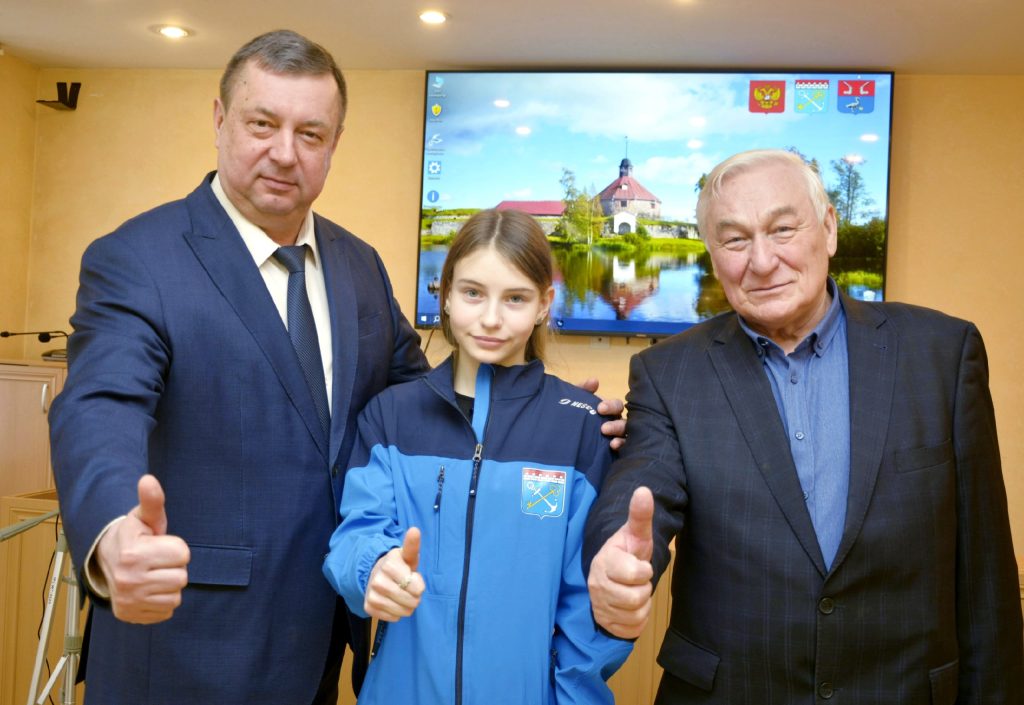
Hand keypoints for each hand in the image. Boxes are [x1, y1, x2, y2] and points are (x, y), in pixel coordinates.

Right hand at [94, 474, 189, 623]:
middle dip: (174, 567)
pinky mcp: (131, 616)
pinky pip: (167, 611)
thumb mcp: (144, 517)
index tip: (159, 545)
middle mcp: (128, 581)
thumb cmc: (134, 536)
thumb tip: (148, 479)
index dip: (176, 548)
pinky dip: (162, 601)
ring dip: (169, 585)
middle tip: (157, 561)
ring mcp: (129, 602)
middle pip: (182, 577)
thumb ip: (152, 501)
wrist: (107, 561)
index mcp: (133, 554)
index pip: (183, 554)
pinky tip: (149, 590)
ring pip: (176, 596)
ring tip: (153, 574)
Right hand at [364, 527, 424, 621]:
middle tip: (408, 588)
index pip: (417, 587)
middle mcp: (378, 580)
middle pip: (412, 601)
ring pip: (403, 611)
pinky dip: (397, 613)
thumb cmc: (398, 566)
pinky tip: (392, 602)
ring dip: (407, 606)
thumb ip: (412, 545)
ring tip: (401, 595)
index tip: (411, 577)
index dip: (418, 585)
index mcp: (389, 564)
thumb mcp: (407, 556)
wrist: (376, 574)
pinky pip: (394, 618)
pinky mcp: (369, 607)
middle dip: (415, 597)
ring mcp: (372, 594)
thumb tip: (415, 530)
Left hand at [577, 377, 626, 450]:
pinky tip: (613, 447)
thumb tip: (594, 380)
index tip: (600, 408)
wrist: (560, 439)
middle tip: (603, 428)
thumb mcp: (573, 401)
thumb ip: (582, 389)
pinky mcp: (614, 451)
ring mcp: (616, 438)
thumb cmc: (572, 416)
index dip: (611, 406)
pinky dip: (621, 447)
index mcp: (609, 411)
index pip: (616, 405)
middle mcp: (615, 423)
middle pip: (623, 422)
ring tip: (611, 442)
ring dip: (619, 437)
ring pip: (625, 435)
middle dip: (615, 424)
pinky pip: (623, 448)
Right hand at [588, 487, 654, 638]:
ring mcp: (600, 606)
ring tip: (633, 591)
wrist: (611, 577)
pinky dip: (637, 620)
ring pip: (635, 614)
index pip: (635, 574)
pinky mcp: (606, 624)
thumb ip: (640, 515)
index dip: (644, 570)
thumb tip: (643, 490)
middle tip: (637, 581)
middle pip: (636, 598)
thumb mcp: (635, 535)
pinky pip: (633, 629)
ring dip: (642, 605)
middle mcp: (597, 585)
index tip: (639, 566)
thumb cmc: (627, 554)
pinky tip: (630, 607)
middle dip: (644, 589)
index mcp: (605, 562)